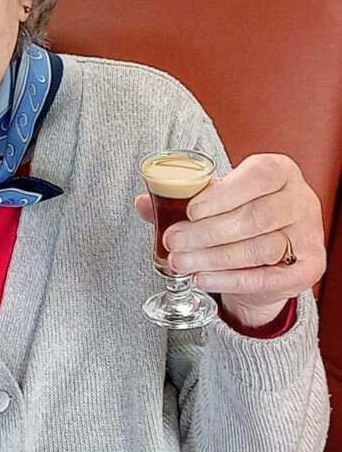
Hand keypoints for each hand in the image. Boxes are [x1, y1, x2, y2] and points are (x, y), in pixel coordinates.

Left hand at [135, 153, 326, 327]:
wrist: (270, 257)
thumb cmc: (242, 217)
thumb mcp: (215, 202)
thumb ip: (181, 200)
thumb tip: (142, 202)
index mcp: (279, 172)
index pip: (257, 178)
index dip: (223, 195)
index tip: (190, 211)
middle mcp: (299, 201)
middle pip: (255, 217)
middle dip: (207, 232)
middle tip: (174, 242)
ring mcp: (308, 236)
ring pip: (259, 249)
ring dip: (214, 257)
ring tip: (181, 262)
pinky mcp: (307, 268)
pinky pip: (267, 278)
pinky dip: (231, 280)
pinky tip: (203, 278)